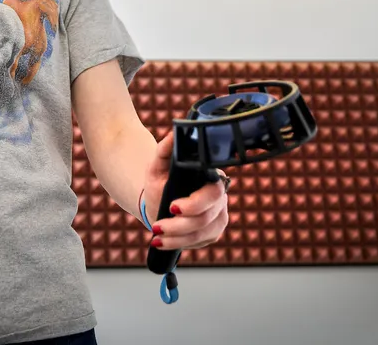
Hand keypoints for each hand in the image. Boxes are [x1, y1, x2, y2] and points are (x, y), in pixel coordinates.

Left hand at [142, 131, 229, 250]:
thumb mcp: (158, 165)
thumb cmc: (160, 180)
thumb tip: (173, 134)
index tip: (172, 207)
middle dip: (181, 224)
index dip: (194, 203)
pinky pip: (200, 241)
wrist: (158, 199)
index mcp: (210, 177)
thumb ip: (165, 149)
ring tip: (157, 235)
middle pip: (207, 216)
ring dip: (177, 237)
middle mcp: (219, 197)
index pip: (212, 192)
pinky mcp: (213, 232)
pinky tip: (164, 243)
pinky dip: (179, 243)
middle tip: (159, 225)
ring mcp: (219, 216)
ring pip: (202, 232)